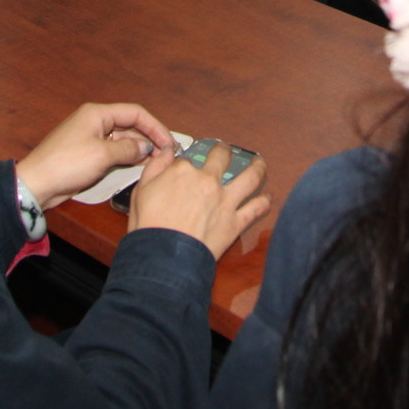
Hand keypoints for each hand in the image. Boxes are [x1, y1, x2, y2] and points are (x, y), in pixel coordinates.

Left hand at [15, 103, 176, 206]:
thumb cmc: (67, 164)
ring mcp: (92, 138)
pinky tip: (141, 164)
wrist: (37, 184)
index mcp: (98, 113)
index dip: (155, 126)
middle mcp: (96, 122)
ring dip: (140, 149)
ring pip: (123, 139)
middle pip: (130, 125)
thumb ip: (129, 149)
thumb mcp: (103, 155)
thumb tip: (147, 148)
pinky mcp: (89, 154)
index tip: (168, 142)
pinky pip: (114, 151)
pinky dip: (127, 157)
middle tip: (167, 154)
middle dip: (149, 138)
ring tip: (158, 161)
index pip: (135, 112)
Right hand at [127, 138, 271, 259]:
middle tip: (225, 151)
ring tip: (260, 163)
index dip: (187, 165)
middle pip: (222, 157)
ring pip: (250, 177)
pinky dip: (264, 202)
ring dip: (257, 167)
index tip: (186, 170)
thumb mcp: (140, 191)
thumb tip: (167, 152)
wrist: (164, 257)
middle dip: (224, 151)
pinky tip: (268, 198)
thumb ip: (155, 167)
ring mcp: (225, 200)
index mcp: (184, 172)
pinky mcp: (235, 222)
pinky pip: (256, 209)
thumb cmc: (149, 227)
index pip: (188, 161)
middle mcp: (208, 181)